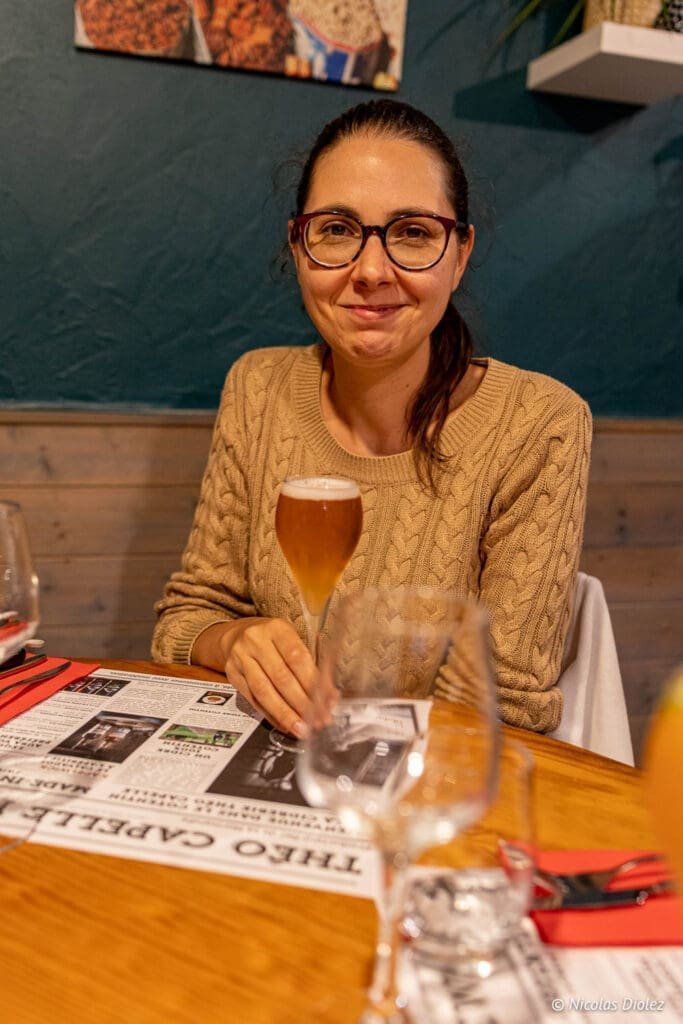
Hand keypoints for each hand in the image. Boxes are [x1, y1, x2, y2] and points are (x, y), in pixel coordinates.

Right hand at [196, 618, 315, 736]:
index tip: (326, 701)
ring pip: (264, 691)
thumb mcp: (292, 640)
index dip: (312, 682)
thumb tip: (329, 696)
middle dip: (301, 703)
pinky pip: (252, 700)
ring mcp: (240, 658)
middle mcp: (256, 641)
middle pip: (281, 677)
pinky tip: (284, 724)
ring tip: (300, 728)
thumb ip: (309, 665)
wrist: (237, 635)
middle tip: (317, 720)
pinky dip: (270, 714)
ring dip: (285, 714)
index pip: (297, 658)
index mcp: (277, 629)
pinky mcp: (232, 675)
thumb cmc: (273, 640)